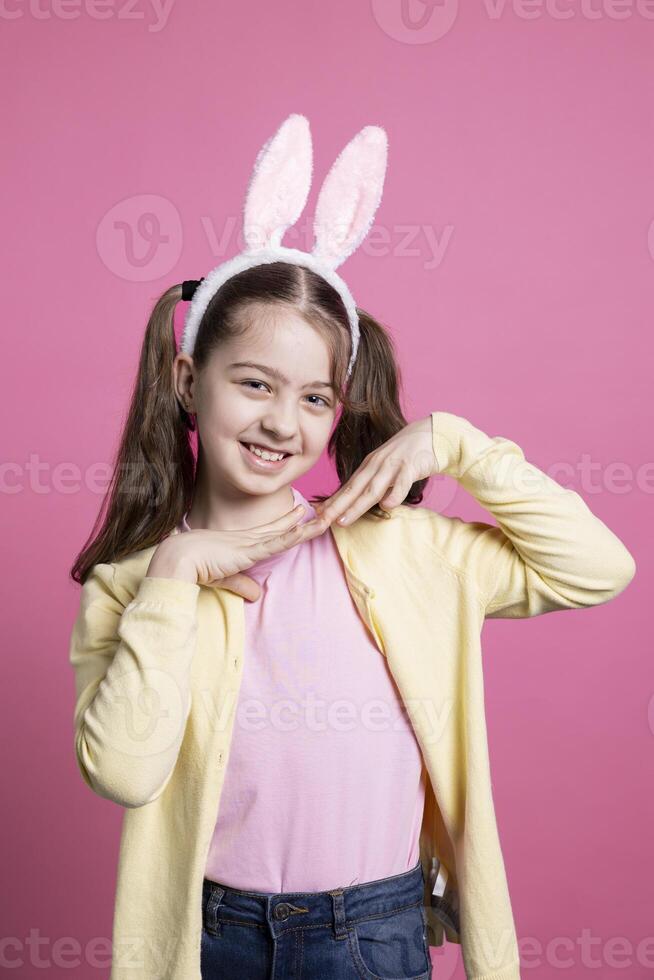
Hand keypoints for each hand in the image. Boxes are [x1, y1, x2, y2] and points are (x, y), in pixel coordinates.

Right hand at [147, 503, 331, 600]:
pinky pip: (275, 543)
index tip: (300, 514)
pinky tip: (305, 529)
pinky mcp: (248, 550)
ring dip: (306, 528)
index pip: (269, 532)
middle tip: (322, 511)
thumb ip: (241, 584)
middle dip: (302, 521)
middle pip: (282, 529)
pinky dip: (291, 536)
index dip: (285, 524)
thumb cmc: (193, 567)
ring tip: (325, 518)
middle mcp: (248, 539)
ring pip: (284, 534)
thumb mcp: (223, 578)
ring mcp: (249, 543)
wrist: (178, 558)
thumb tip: (256, 595)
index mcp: (240, 543)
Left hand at [314, 415, 435, 525]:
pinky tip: (387, 506)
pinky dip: (395, 495)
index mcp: (369, 466)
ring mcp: (393, 465)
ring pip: (373, 489)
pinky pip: (402, 483)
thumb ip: (373, 483)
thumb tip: (358, 502)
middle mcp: (377, 465)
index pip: (347, 487)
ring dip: (357, 505)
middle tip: (322, 522)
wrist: (431, 434)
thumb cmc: (407, 455)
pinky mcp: (411, 466)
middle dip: (336, 507)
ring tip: (344, 520)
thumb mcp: (385, 468)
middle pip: (354, 489)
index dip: (332, 502)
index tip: (318, 515)